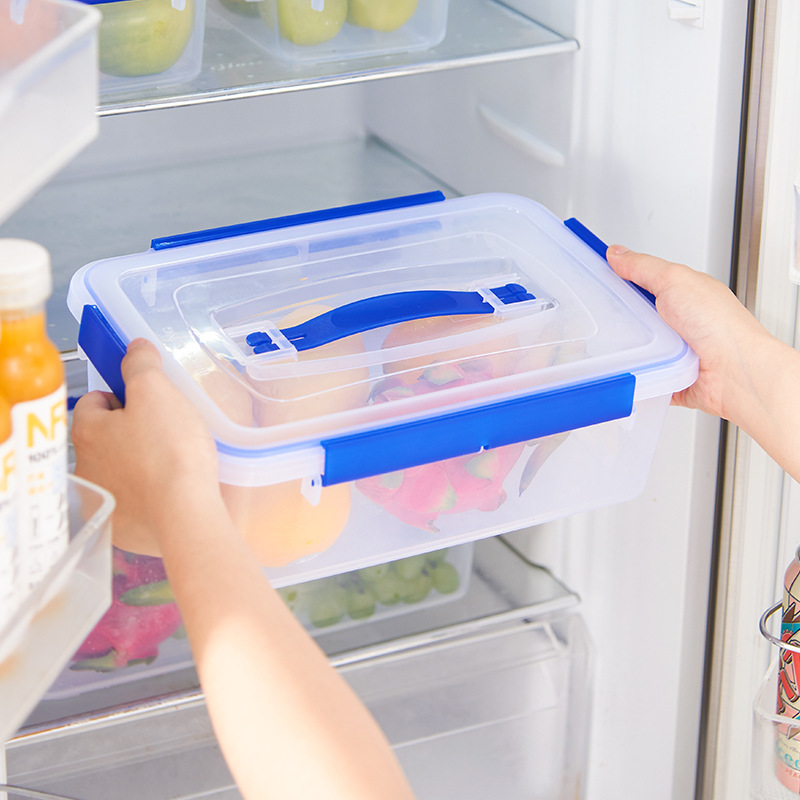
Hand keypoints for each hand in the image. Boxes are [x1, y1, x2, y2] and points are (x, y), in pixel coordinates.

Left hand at [72, 338, 220, 555]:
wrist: (186, 515)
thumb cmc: (170, 453)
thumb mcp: (158, 392)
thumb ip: (142, 365)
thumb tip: (135, 348)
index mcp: (88, 431)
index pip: (95, 401)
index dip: (123, 396)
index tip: (148, 400)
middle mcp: (87, 467)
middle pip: (107, 437)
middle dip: (132, 432)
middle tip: (167, 430)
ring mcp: (105, 500)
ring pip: (120, 470)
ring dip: (140, 464)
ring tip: (174, 461)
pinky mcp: (124, 528)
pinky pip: (135, 502)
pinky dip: (150, 495)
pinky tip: (172, 489)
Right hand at [606, 245, 773, 423]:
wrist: (733, 373)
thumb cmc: (719, 326)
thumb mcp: (675, 281)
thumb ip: (643, 267)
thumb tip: (617, 254)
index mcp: (683, 293)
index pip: (643, 280)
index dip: (620, 277)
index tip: (596, 276)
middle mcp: (678, 321)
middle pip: (634, 314)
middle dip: (619, 315)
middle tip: (607, 314)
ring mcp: (672, 349)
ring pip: (634, 344)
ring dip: (628, 345)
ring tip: (623, 342)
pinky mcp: (666, 375)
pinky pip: (639, 372)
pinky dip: (633, 371)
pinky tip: (630, 367)